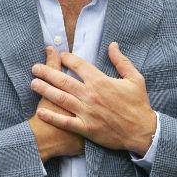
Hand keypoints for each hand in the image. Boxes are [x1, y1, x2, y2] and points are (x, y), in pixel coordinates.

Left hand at [30, 42, 156, 154]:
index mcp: (101, 81)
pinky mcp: (86, 128)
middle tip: (35, 68)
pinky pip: (65, 122)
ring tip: (33, 83)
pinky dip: (52, 117)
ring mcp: (87, 112)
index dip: (66, 59)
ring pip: (61, 98)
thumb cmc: (139, 104)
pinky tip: (40, 112)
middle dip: (47, 72)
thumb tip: (112, 45)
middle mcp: (91, 95)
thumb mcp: (135, 78)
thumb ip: (121, 61)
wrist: (142, 131)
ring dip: (45, 90)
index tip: (59, 55)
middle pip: (63, 80)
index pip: (78, 65)